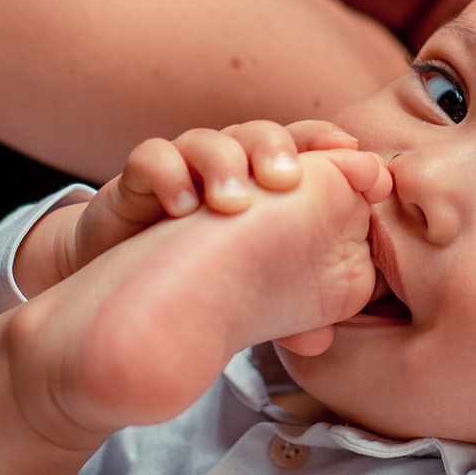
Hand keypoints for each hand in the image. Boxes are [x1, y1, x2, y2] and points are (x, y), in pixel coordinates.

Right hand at [7, 147, 390, 443]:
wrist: (125, 285)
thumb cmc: (202, 277)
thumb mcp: (252, 292)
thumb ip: (287, 310)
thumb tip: (321, 340)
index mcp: (266, 183)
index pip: (302, 147)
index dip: (325, 142)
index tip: (350, 153)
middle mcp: (228, 167)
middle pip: (258, 134)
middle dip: (276, 149)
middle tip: (288, 181)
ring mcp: (183, 169)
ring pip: (207, 141)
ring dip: (225, 165)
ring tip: (233, 204)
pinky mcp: (136, 182)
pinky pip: (152, 159)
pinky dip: (170, 177)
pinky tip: (182, 208)